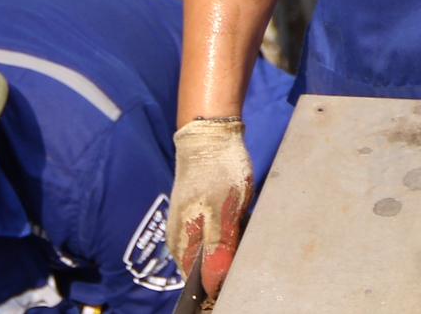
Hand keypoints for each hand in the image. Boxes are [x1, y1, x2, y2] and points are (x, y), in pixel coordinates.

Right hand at [168, 118, 253, 302]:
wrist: (210, 135)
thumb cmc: (218, 174)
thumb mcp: (225, 215)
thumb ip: (218, 251)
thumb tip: (213, 284)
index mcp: (182, 244)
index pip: (199, 281)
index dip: (219, 281)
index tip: (236, 265)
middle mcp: (180, 238)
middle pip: (206, 266)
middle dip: (227, 258)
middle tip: (240, 232)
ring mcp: (187, 224)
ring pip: (213, 247)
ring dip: (230, 240)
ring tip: (239, 218)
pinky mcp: (196, 212)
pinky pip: (215, 231)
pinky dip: (229, 226)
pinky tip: (238, 212)